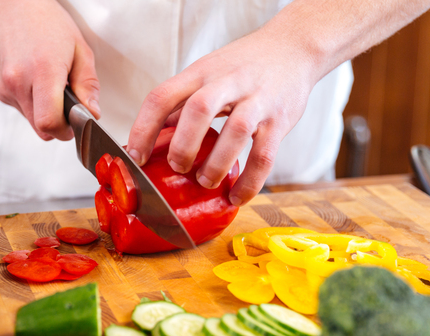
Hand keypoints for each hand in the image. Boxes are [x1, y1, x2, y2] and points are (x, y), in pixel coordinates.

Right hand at [0, 0, 99, 140]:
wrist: (11, 7)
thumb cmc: (46, 22)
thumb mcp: (80, 49)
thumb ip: (88, 85)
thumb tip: (92, 113)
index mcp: (43, 70)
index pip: (49, 122)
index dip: (65, 130)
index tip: (75, 123)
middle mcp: (19, 81)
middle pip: (41, 128)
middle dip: (58, 124)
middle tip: (67, 105)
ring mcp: (5, 87)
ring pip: (31, 121)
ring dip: (44, 112)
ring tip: (50, 86)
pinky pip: (21, 110)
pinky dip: (32, 103)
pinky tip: (36, 82)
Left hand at [126, 22, 320, 205]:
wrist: (294, 46)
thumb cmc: (244, 65)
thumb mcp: (207, 72)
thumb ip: (182, 102)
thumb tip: (151, 138)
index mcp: (201, 72)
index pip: (163, 96)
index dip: (143, 128)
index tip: (135, 156)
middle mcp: (228, 82)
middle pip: (199, 110)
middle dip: (182, 145)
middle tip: (177, 168)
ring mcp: (257, 100)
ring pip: (235, 132)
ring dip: (216, 164)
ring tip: (206, 181)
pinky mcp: (280, 120)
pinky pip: (265, 155)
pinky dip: (249, 181)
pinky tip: (236, 196)